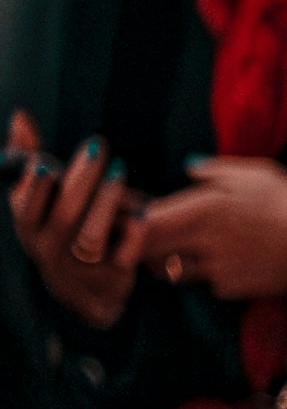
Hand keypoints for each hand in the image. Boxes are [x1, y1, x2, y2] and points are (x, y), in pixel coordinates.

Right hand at [6, 118, 142, 333]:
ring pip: (92, 237)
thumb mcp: (38, 201)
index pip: (26, 211)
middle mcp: (50, 251)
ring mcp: (81, 268)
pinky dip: (132, 232)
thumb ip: (27, 159)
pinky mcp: (113, 278)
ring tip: (119, 169)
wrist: (86, 292)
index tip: (46, 164)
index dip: (34, 190)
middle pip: (63, 217)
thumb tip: (21, 116)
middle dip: (80, 180)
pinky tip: (142, 210)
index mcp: (30, 228)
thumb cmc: (57, 229)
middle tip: (97, 146)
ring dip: (106, 201)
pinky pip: (124, 255)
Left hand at [146, 154, 286, 302]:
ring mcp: (217, 268)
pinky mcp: (233, 289)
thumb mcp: (259, 171)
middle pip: (149, 249)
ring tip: (191, 248)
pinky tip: (227, 262)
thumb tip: (188, 168)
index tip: (137, 214)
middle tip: (153, 235)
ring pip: (172, 269)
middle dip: (144, 243)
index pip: (146, 220)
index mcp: (205, 206)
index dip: (134, 219)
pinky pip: (205, 283)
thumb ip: (215, 169)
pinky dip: (207, 275)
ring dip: (172, 260)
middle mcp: (204, 240)